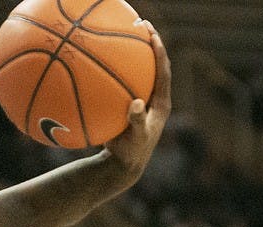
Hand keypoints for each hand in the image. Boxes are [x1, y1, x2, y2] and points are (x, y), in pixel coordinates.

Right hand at [105, 23, 171, 176]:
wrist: (124, 165)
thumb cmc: (131, 153)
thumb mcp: (135, 139)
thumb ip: (137, 121)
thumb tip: (135, 103)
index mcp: (161, 103)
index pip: (163, 71)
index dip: (159, 51)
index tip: (151, 34)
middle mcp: (153, 98)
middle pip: (154, 65)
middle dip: (148, 43)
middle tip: (139, 25)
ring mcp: (142, 101)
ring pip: (139, 72)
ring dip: (132, 54)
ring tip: (122, 35)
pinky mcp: (130, 105)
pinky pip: (122, 83)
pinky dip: (114, 72)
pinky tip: (99, 61)